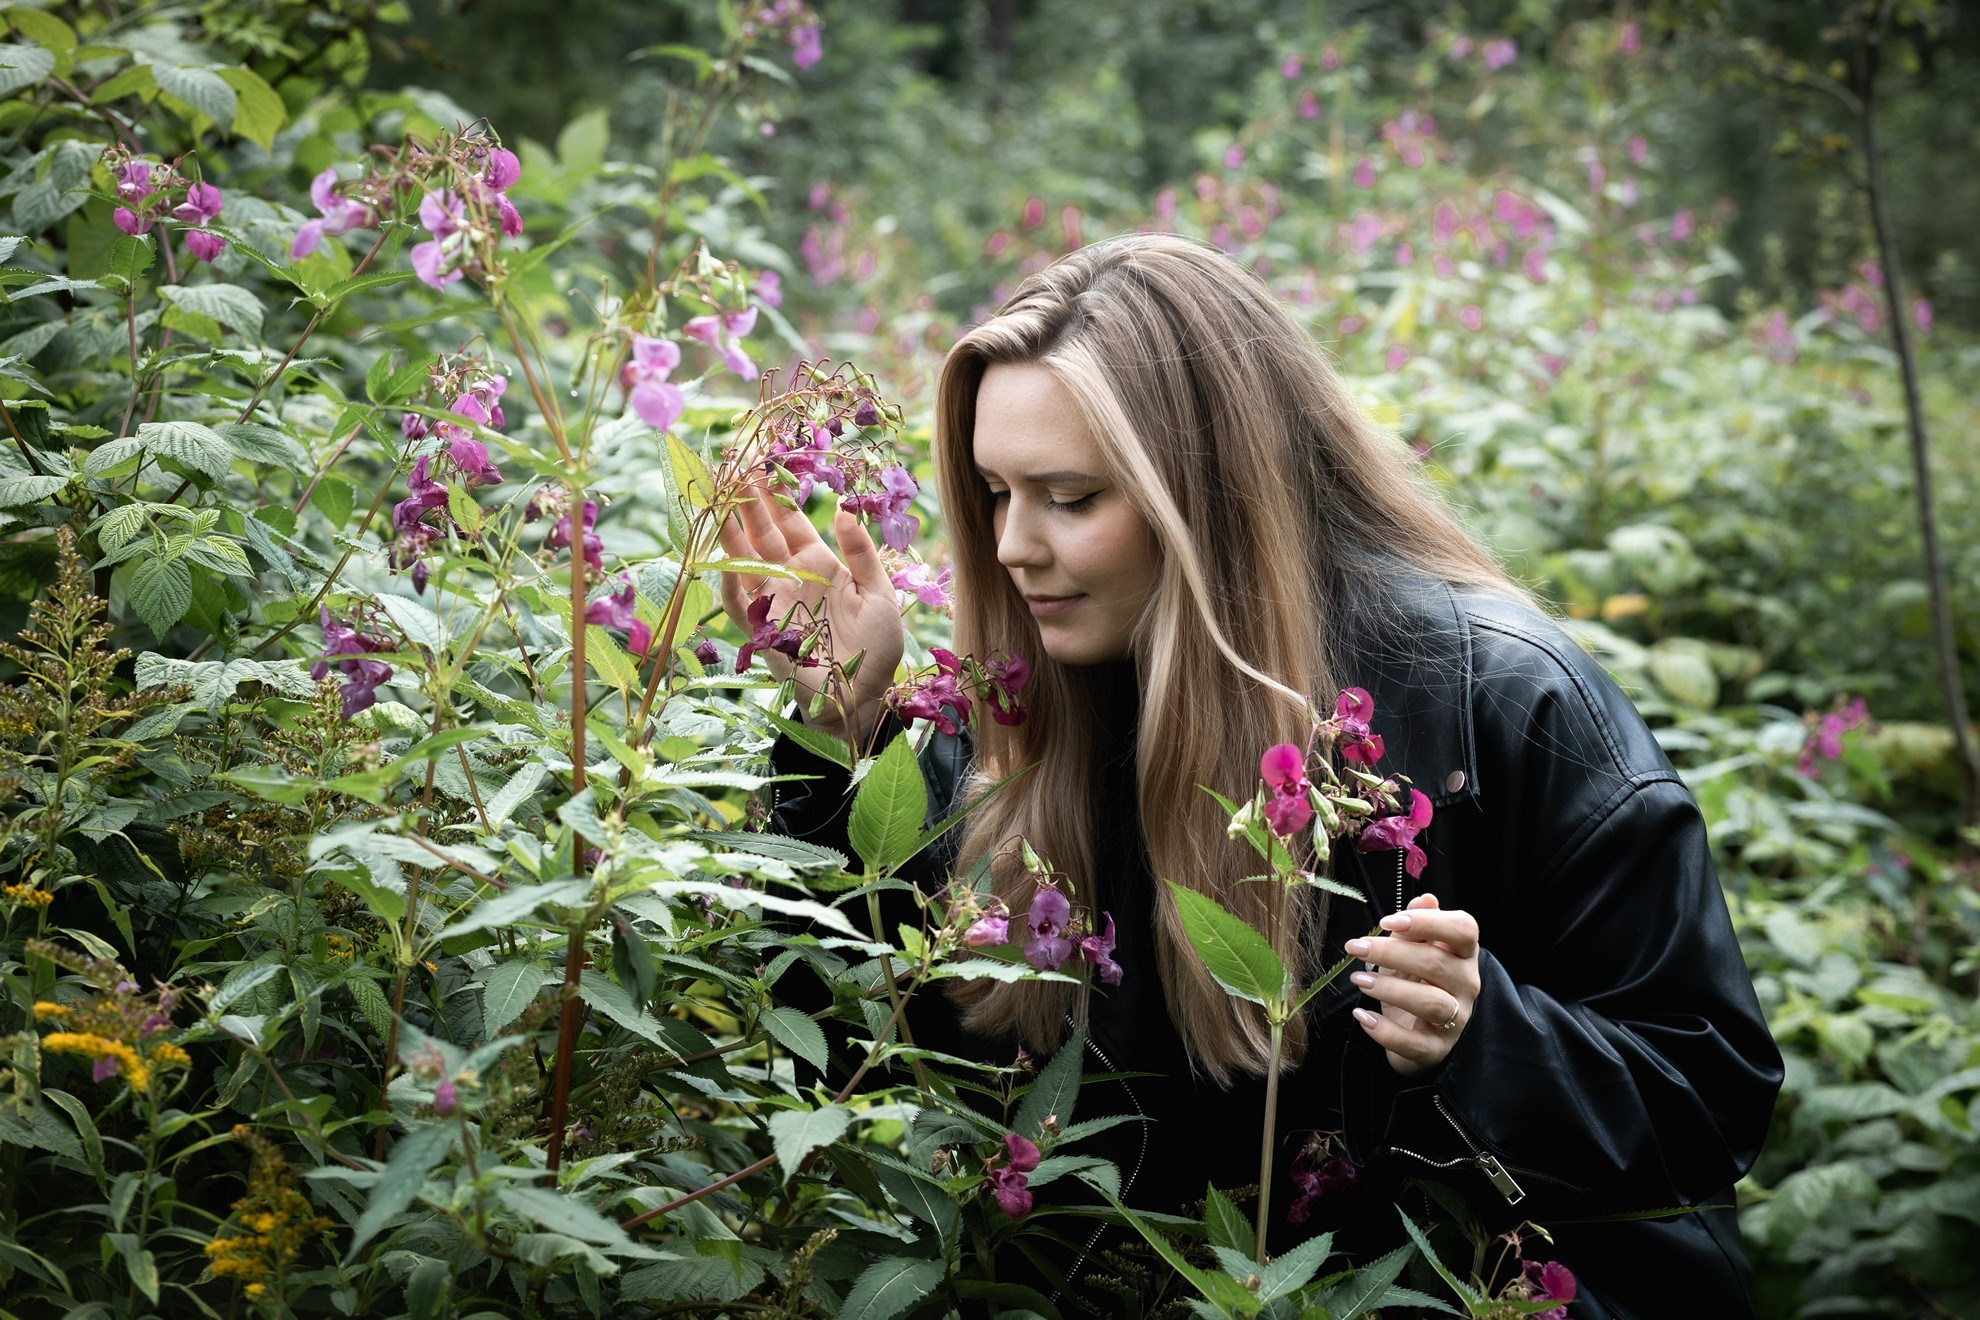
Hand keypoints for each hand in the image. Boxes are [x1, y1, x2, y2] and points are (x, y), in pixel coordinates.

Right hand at [718, 481, 904, 740]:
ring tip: (716, 499)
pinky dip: (728, 583)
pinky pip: (738, 604)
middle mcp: (792, 577)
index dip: (776, 494)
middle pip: (762, 532)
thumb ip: (861, 554)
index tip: (763, 462)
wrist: (863, 696)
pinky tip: (719, 561)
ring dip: (729, 531)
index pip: (791, 522)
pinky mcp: (763, 631)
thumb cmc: (878, 648)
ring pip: (743, 559)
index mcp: (820, 564)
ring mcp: (774, 602)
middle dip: (746, 500)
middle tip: (732, 465)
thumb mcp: (880, 594)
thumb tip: (845, 510)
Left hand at [1345, 893, 1481, 1075]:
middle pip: (1436, 963)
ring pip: (1430, 1002)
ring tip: (1359, 980)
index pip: (1463, 929)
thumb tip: (1424, 899)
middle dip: (1391, 952)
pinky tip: (1361, 1016)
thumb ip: (1415, 925)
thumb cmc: (1415, 981)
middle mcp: (1467, 985)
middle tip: (1356, 947)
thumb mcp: (1412, 949)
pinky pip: (1413, 1042)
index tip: (1387, 921)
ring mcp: (1456, 1019)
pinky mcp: (1436, 1049)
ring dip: (1390, 989)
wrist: (1416, 1030)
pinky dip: (1384, 1031)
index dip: (1428, 922)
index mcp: (1463, 954)